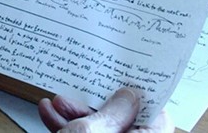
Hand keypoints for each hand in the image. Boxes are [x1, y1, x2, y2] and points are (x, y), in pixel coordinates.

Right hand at [38, 88, 173, 132]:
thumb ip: (111, 112)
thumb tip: (128, 97)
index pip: (158, 119)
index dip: (141, 98)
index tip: (125, 80)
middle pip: (125, 126)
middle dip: (98, 106)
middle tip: (83, 91)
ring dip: (77, 117)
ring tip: (56, 104)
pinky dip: (69, 131)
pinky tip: (50, 117)